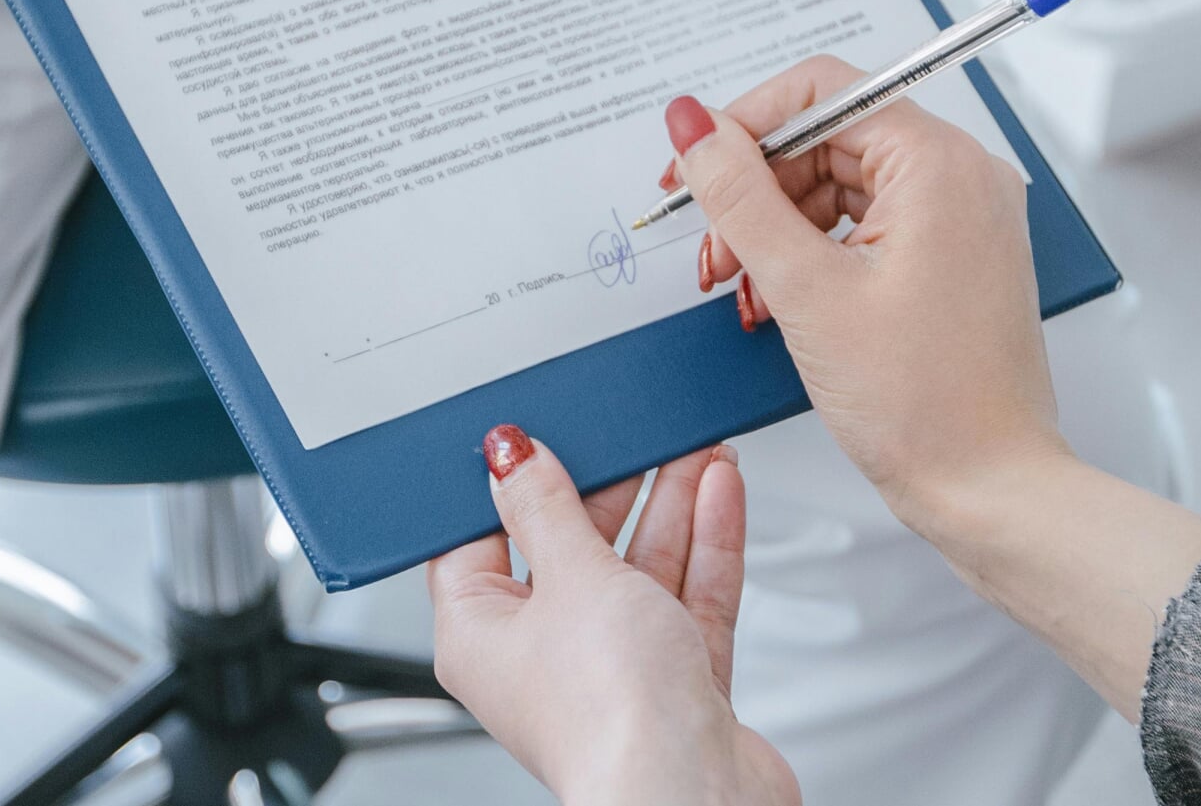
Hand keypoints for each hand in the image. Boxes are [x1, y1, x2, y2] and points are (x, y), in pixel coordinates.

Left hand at [429, 426, 797, 805]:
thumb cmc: (610, 714)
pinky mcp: (676, 681)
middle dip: (613, 486)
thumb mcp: (570, 577)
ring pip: (640, 568)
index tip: (540, 434)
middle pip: (572, 548)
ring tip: (693, 445)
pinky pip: (688, 596)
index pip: (480, 541)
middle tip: (635, 430)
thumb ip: (547, 509)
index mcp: (481, 636)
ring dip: (669, 503)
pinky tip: (719, 490)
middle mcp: (543, 656)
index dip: (511, 485)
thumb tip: (512, 457)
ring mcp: (614, 668)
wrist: (693, 793)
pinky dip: (705, 542)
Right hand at [660, 57, 1068, 522]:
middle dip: (756, 191)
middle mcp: (961, 177)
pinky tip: (781, 302)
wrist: (991, 490)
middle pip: (827, 139)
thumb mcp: (805, 290)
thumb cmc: (926, 405)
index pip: (822, 91)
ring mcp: (961, 218)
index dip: (743, 125)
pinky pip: (866, 227)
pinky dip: (813, 257)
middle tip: (712, 253)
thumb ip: (739, 196)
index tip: (692, 168)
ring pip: (840, 186)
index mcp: (939, 163)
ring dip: (777, 230)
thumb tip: (692, 124)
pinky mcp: (951, 258)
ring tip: (744, 291)